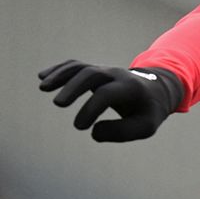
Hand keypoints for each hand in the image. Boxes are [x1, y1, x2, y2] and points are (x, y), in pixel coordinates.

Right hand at [38, 60, 183, 141]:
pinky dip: (60, 69)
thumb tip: (94, 132)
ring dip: (61, 75)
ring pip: (81, 67)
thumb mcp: (146, 126)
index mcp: (131, 88)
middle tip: (58, 104)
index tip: (80, 127)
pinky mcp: (96, 72)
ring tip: (43, 87)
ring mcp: (105, 71)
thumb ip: (122, 132)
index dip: (91, 108)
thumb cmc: (149, 111)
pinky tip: (42, 77)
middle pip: (92, 74)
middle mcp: (117, 75)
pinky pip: (76, 66)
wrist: (157, 90)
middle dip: (74, 87)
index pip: (107, 94)